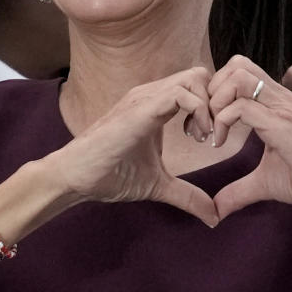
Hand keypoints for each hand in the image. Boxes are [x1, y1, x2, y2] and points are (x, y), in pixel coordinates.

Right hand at [49, 67, 218, 226]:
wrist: (75, 177)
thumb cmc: (110, 175)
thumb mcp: (159, 185)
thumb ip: (187, 195)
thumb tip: (213, 217)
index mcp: (156, 104)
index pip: (197, 84)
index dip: (213, 107)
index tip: (212, 138)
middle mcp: (152, 94)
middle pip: (200, 74)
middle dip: (216, 102)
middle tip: (212, 135)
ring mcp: (145, 97)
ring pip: (194, 78)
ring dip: (209, 107)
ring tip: (203, 137)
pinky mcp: (140, 109)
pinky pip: (181, 94)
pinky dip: (199, 112)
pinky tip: (194, 137)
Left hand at [208, 56, 291, 219]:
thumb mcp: (264, 181)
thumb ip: (239, 189)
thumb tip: (216, 210)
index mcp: (275, 102)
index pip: (239, 71)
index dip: (216, 91)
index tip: (209, 123)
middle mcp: (279, 97)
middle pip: (236, 64)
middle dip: (213, 89)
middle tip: (208, 121)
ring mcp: (282, 108)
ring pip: (238, 76)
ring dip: (217, 100)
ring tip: (214, 129)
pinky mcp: (282, 125)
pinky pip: (242, 107)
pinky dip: (223, 121)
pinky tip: (221, 143)